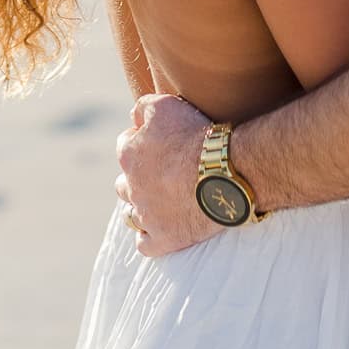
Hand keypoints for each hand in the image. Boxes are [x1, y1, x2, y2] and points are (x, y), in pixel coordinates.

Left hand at [115, 92, 218, 257]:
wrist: (225, 172)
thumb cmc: (196, 136)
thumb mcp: (166, 105)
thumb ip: (143, 107)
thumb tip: (134, 117)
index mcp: (129, 154)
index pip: (126, 144)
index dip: (143, 141)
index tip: (163, 142)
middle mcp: (130, 186)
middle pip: (123, 183)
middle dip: (137, 178)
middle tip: (162, 174)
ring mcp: (146, 216)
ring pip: (131, 214)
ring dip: (141, 207)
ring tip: (161, 202)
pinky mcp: (162, 239)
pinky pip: (145, 243)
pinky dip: (150, 237)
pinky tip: (162, 228)